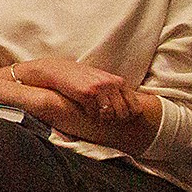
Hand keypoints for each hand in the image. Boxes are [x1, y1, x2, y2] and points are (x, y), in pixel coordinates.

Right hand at [11, 58, 136, 120]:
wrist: (57, 70)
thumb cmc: (80, 78)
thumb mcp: (101, 80)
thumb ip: (114, 90)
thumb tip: (128, 112)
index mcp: (117, 81)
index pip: (134, 106)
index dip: (129, 117)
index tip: (120, 120)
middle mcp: (110, 84)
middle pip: (123, 113)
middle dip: (116, 120)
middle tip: (107, 121)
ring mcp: (99, 89)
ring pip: (110, 115)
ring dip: (103, 119)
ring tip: (96, 117)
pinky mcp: (86, 93)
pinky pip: (94, 113)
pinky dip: (91, 116)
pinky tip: (85, 112)